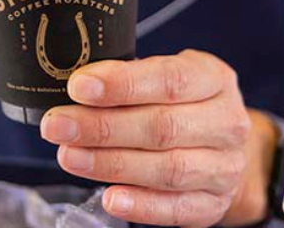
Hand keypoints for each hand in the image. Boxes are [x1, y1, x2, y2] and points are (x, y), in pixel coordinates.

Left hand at [40, 50, 275, 226]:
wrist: (221, 145)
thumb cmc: (178, 101)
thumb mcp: (162, 74)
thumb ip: (128, 78)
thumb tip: (76, 86)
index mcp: (213, 79)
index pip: (169, 79)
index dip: (121, 84)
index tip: (78, 86)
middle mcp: (226, 124)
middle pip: (162, 127)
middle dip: (102, 127)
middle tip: (57, 125)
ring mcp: (224, 168)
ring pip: (167, 169)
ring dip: (111, 164)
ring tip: (69, 156)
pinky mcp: (213, 204)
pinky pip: (176, 208)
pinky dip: (141, 205)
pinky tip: (110, 198)